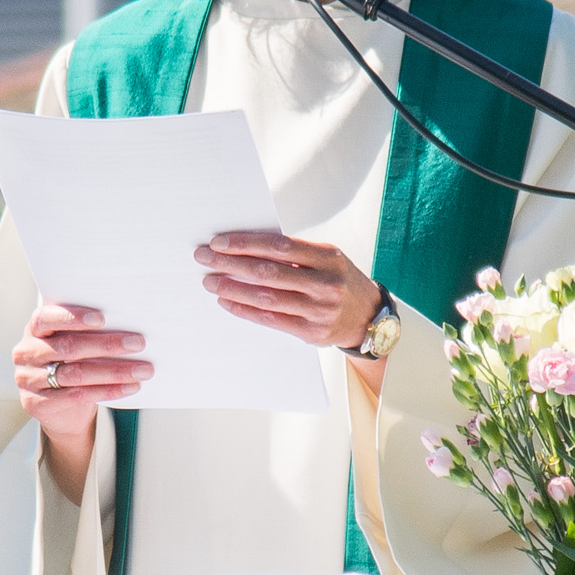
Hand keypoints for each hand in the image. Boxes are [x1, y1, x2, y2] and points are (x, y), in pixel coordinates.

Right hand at [14, 302, 150, 444]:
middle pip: (68, 347)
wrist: (59, 410)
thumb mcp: (73, 345)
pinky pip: (78, 395)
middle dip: (107, 344)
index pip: (47, 318)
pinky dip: (108, 390)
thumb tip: (128, 325)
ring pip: (76, 373)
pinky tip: (129, 386)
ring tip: (142, 369)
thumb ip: (87, 333)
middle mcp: (26, 353)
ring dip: (114, 371)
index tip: (102, 318)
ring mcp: (28, 379)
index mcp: (34, 330)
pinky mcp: (37, 403)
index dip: (73, 317)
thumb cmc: (70, 366)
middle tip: (137, 343)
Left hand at [196, 230, 386, 350]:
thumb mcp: (327, 258)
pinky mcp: (310, 332)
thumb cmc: (339, 280)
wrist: (368, 316)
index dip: (246, 243)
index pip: (279, 246)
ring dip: (232, 289)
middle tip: (205, 258)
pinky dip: (244, 310)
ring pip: (266, 297)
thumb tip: (247, 246)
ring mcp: (319, 310)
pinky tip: (227, 302)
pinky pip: (270, 320)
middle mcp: (325, 283)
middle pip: (268, 272)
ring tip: (210, 281)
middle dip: (231, 264)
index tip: (219, 242)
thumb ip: (294, 254)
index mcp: (328, 257)